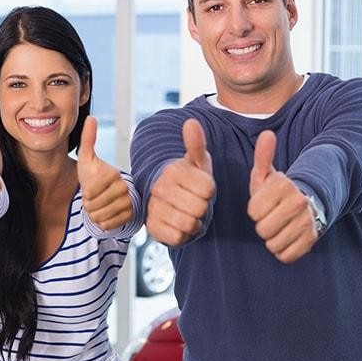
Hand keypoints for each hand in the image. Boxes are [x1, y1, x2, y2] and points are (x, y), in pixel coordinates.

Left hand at [78, 116, 133, 229]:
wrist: (108, 192)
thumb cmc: (94, 175)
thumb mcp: (87, 158)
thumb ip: (88, 139)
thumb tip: (91, 117)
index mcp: (113, 174)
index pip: (90, 193)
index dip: (85, 193)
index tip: (90, 188)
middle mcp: (124, 188)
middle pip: (94, 207)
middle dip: (89, 205)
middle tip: (95, 198)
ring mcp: (129, 203)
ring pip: (99, 217)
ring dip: (95, 214)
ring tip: (99, 205)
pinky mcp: (130, 216)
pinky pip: (107, 225)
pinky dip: (103, 222)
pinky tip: (106, 213)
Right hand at [146, 118, 215, 245]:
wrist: (170, 204)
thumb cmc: (190, 182)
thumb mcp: (198, 163)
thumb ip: (196, 144)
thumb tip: (191, 122)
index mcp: (173, 170)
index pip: (208, 188)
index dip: (210, 192)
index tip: (201, 189)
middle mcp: (160, 188)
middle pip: (200, 207)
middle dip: (203, 208)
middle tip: (195, 203)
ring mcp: (154, 208)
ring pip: (188, 224)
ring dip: (194, 223)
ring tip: (188, 214)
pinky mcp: (152, 229)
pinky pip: (177, 238)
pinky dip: (183, 235)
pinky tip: (179, 226)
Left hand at [247, 130, 319, 262]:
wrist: (310, 205)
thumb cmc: (278, 192)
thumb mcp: (267, 175)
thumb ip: (263, 157)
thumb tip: (267, 134)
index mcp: (284, 185)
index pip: (253, 212)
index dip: (255, 210)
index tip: (264, 205)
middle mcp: (298, 202)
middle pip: (262, 230)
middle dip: (263, 226)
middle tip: (272, 217)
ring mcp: (307, 222)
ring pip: (273, 244)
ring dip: (272, 239)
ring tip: (280, 227)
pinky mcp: (312, 239)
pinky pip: (286, 255)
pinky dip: (283, 250)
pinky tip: (288, 237)